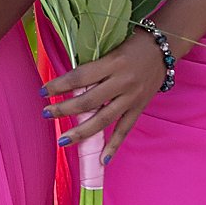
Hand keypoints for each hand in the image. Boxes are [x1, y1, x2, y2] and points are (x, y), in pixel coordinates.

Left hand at [41, 33, 167, 160]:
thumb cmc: (131, 44)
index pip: (80, 76)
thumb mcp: (110, 49)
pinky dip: (114, 146)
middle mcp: (123, 82)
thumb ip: (93, 66)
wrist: (162, 48)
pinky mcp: (140, 108)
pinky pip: (125, 129)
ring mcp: (133, 98)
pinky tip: (102, 160)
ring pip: (104, 119)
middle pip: (90, 101)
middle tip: (46, 114)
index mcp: (113, 63)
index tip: (43, 91)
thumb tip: (67, 82)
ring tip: (63, 140)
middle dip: (65, 109)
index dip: (60, 85)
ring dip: (82, 132)